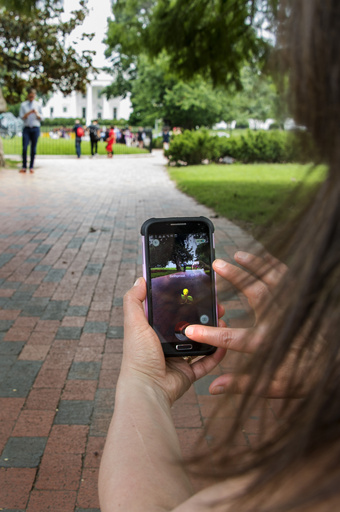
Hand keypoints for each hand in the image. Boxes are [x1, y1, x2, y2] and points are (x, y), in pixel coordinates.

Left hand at [121, 277, 225, 404]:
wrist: (148, 388)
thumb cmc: (138, 357)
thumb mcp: (134, 323)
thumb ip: (134, 300)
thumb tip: (140, 279)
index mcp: (153, 331)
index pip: (171, 311)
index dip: (184, 300)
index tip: (198, 291)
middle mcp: (165, 343)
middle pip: (189, 325)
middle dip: (203, 315)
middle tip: (216, 306)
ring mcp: (178, 359)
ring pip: (200, 342)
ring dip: (212, 332)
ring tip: (223, 321)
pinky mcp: (188, 373)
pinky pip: (206, 362)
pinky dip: (216, 354)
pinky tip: (224, 344)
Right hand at [184, 251, 300, 397]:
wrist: (335, 367)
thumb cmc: (305, 377)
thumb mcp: (274, 387)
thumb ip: (242, 385)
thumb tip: (214, 387)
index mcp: (268, 344)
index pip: (233, 339)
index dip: (210, 335)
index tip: (190, 331)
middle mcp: (280, 321)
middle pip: (254, 293)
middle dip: (235, 277)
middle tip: (217, 264)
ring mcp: (292, 308)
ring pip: (272, 280)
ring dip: (254, 265)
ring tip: (238, 254)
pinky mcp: (302, 301)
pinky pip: (288, 278)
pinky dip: (275, 265)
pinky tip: (264, 258)